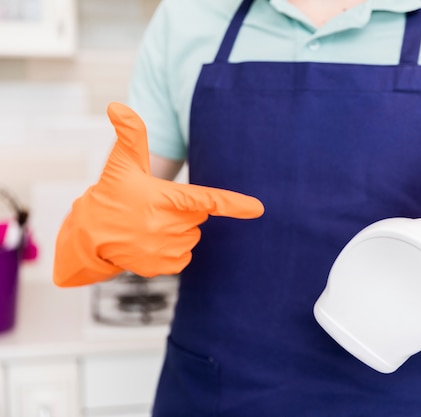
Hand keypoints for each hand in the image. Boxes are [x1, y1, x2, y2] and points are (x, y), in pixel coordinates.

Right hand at [53, 102, 263, 286]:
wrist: (89, 234)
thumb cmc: (111, 193)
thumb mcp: (121, 164)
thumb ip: (130, 136)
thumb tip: (117, 106)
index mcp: (162, 199)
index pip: (205, 199)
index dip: (233, 203)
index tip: (259, 208)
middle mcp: (164, 227)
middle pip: (199, 216)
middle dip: (185, 210)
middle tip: (157, 206)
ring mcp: (162, 250)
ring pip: (193, 237)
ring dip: (180, 230)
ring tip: (151, 224)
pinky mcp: (159, 267)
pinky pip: (184, 256)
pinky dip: (174, 249)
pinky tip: (151, 241)